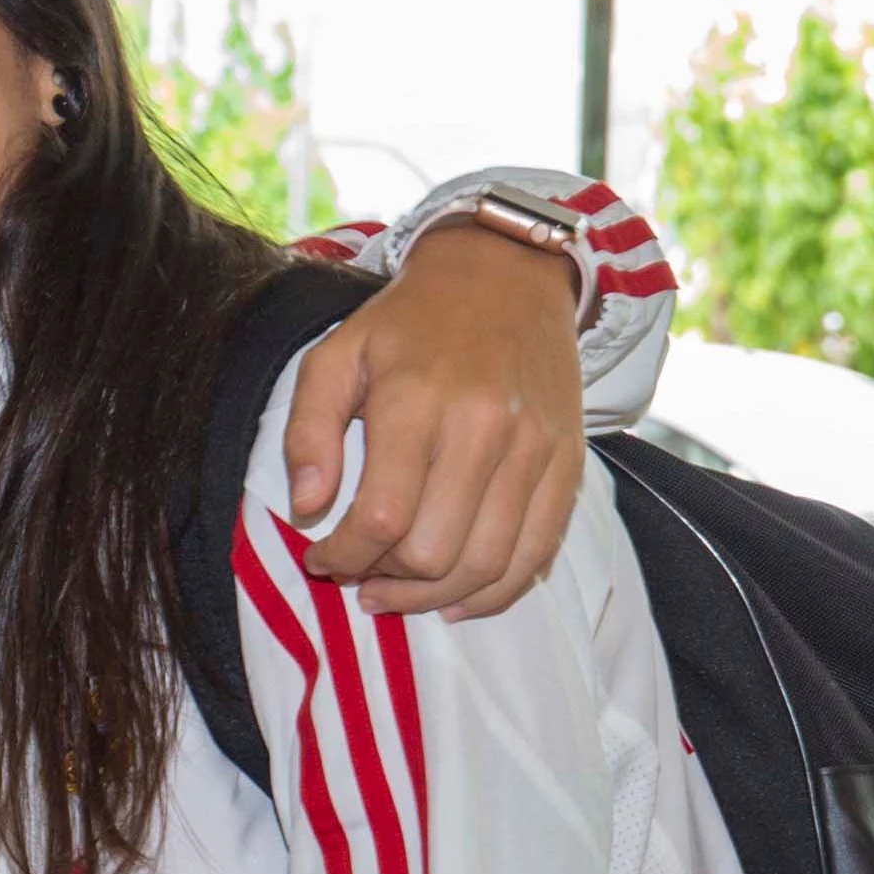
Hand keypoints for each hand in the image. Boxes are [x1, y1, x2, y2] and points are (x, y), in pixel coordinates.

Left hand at [284, 219, 581, 618]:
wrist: (507, 274)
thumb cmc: (410, 322)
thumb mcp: (336, 356)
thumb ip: (308, 432)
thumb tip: (307, 509)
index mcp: (417, 402)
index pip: (381, 517)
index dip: (343, 556)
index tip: (323, 558)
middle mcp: (483, 428)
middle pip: (433, 552)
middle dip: (384, 579)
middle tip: (360, 574)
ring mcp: (534, 448)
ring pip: (485, 564)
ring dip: (433, 598)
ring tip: (398, 593)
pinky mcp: (566, 461)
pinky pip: (536, 552)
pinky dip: (494, 591)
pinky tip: (456, 598)